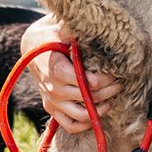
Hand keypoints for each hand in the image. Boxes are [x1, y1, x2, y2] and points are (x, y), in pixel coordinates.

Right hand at [21, 14, 123, 133]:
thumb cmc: (51, 37)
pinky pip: (70, 125)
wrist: (31, 47)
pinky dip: (85, 124)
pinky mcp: (52, 108)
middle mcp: (54, 89)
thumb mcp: (59, 29)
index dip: (106, 78)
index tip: (115, 71)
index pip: (87, 82)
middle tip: (120, 82)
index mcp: (57, 70)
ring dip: (100, 109)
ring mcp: (52, 101)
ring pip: (82, 116)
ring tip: (111, 98)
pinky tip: (97, 111)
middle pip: (89, 98)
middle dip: (109, 90)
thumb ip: (72, 31)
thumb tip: (86, 26)